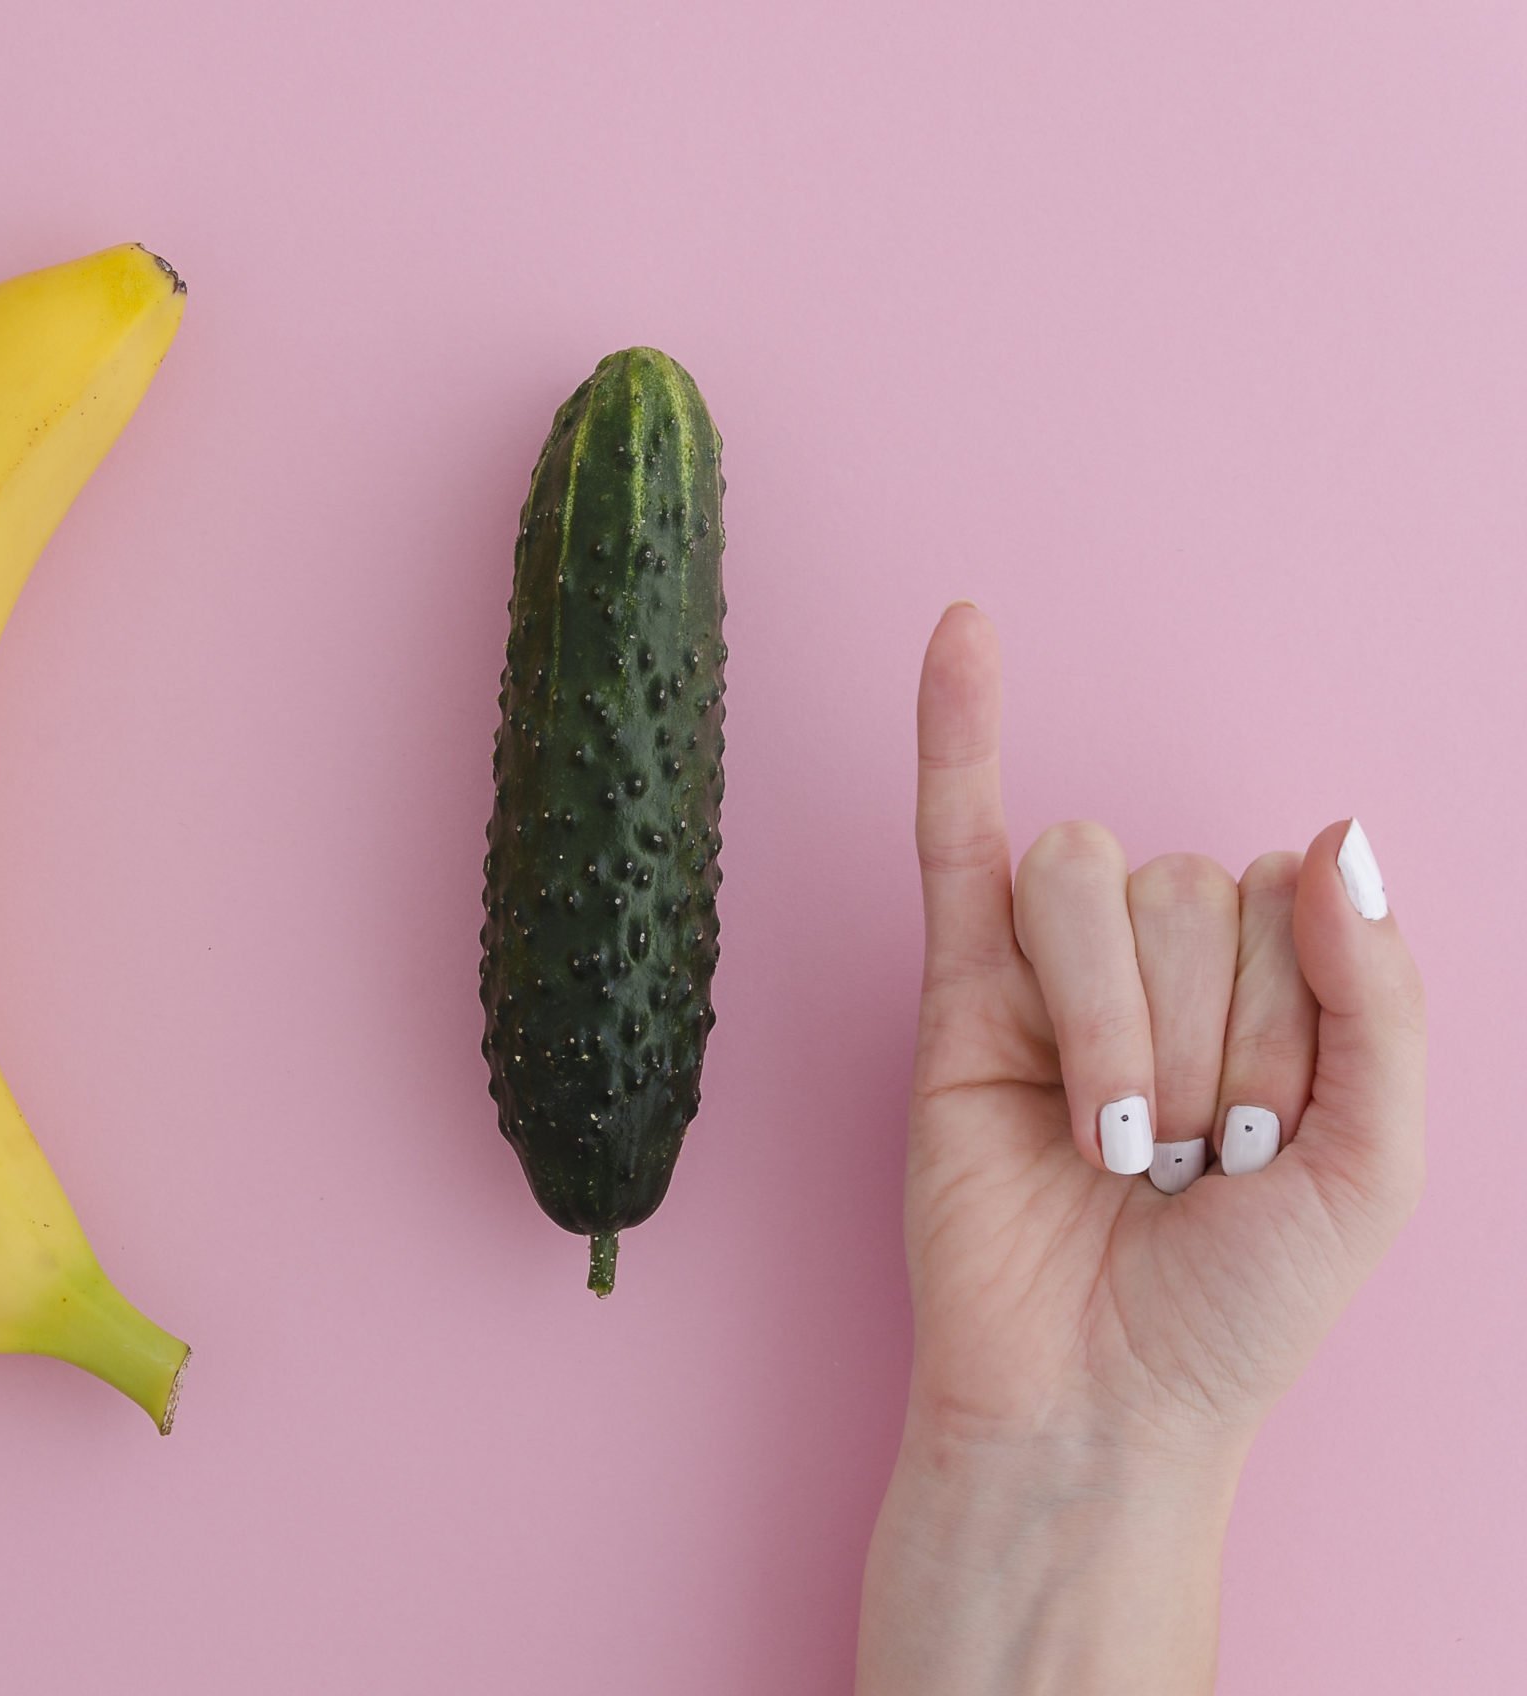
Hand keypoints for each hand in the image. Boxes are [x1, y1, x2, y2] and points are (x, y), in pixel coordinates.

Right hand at [857, 603, 1424, 1693]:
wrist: (1096, 1404)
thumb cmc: (1236, 1308)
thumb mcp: (1378, 1160)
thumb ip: (1379, 996)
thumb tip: (1334, 833)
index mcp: (1279, 991)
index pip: (1295, 896)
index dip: (1295, 1019)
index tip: (1272, 1148)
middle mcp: (1166, 965)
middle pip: (1192, 885)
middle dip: (1203, 1038)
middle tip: (1185, 1162)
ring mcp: (1050, 971)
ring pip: (1088, 877)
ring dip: (1113, 1022)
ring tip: (1110, 1142)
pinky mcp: (951, 993)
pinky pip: (951, 831)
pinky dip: (952, 729)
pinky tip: (962, 633)